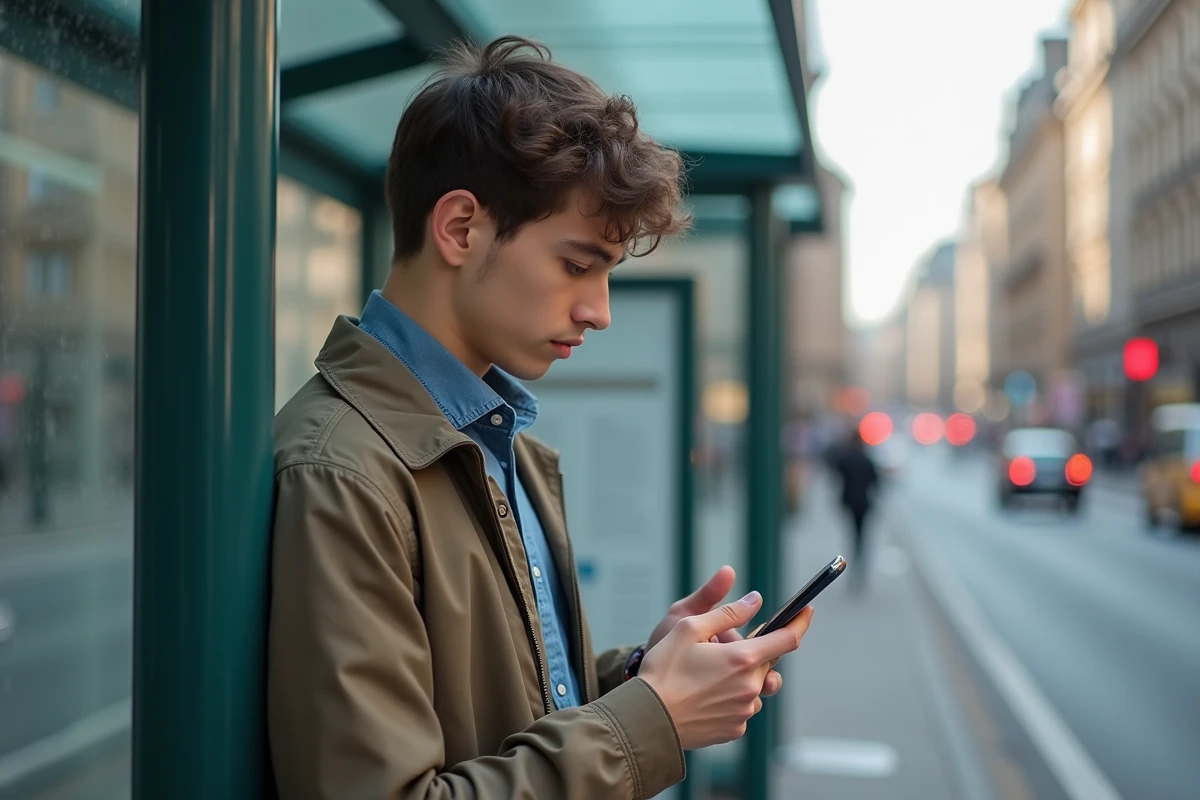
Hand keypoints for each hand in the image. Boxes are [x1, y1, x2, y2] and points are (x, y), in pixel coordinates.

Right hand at [638, 592, 813, 749]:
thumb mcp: (689, 628)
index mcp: (742, 658)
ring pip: (753, 685)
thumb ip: (727, 613)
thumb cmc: (663, 670)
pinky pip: (741, 707)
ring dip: (740, 676)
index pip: (787, 639)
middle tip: (718, 647)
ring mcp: (744, 712)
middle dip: (751, 651)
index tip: (806, 611)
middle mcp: (750, 687)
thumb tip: (756, 600)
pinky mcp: (734, 730)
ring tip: (706, 675)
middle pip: (767, 662)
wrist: (647, 720)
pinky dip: (729, 698)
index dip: (800, 622)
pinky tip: (703, 696)